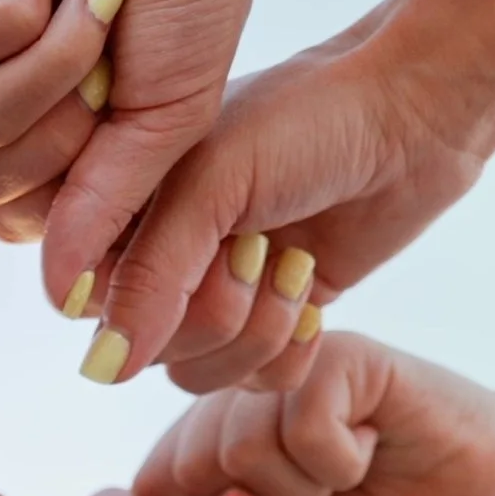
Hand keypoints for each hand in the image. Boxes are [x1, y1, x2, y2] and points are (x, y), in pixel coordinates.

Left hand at [0, 0, 329, 338]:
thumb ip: (112, 214)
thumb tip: (66, 304)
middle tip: (116, 47)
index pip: (30, 224)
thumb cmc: (187, 2)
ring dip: (57, 54)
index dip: (89, 182)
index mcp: (46, 154)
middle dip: (75, 117)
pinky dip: (24, 3)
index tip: (134, 115)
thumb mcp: (167, 125)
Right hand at [88, 25, 487, 391]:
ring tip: (295, 267)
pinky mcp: (270, 314)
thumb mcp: (210, 187)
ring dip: (255, 334)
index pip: (86, 299)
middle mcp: (155, 252)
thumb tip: (100, 370)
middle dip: (212, 313)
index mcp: (117, 205)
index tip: (202, 242)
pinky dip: (289, 351)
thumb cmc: (303, 122)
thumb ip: (148, 276)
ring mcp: (213, 287)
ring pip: (198, 374)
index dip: (138, 296)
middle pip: (144, 350)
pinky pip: (254, 380)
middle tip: (260, 248)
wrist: (408, 115)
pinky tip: (312, 291)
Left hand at [130, 332, 494, 495]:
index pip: (152, 491)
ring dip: (307, 487)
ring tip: (344, 470)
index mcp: (199, 437)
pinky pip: (302, 425)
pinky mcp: (333, 350)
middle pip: (189, 469)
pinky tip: (369, 443)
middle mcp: (228, 392)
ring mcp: (278, 365)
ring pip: (241, 447)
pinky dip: (341, 461)